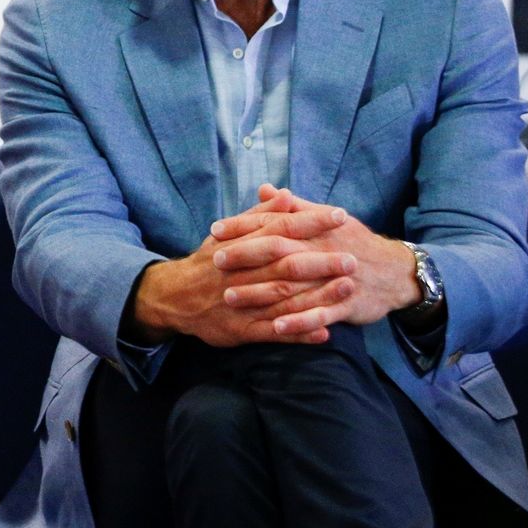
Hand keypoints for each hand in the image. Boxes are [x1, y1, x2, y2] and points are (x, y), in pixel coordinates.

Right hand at [131, 188, 358, 346]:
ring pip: (282, 298)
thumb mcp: (227, 233)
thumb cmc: (208, 262)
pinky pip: (273, 333)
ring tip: (348, 289)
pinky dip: (298, 333)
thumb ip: (259, 215)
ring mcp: (242, 303)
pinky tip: (324, 332)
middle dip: (320, 261)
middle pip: (285, 265)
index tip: (340, 215)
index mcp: (240, 245)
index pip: (279, 229)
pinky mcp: (241, 330)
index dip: (310, 222)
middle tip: (353, 257)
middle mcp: (242, 273)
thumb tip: (285, 194)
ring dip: (317, 296)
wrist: (175, 297)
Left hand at [211, 185, 419, 337]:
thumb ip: (292, 206)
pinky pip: (321, 315)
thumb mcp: (325, 218)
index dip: (243, 226)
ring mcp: (333, 279)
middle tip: (216, 261)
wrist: (395, 271)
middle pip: (279, 251)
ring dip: (260, 293)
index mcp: (314, 229)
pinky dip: (299, 322)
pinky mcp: (347, 304)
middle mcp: (321, 251)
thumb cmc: (352, 241)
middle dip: (246, 256)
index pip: (273, 223)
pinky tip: (276, 328)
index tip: (215, 230)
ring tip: (230, 298)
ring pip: (293, 286)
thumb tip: (264, 189)